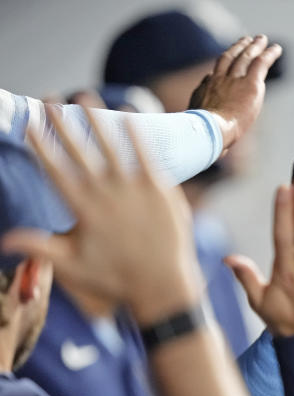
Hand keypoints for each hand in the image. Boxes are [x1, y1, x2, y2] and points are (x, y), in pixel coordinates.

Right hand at [2, 106, 199, 324]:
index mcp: (84, 209)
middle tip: (49, 100)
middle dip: (62, 124)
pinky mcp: (162, 190)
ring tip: (83, 96)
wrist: (164, 287)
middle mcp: (108, 194)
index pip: (56, 169)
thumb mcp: (72, 266)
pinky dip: (136, 134)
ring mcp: (136, 190)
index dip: (42, 145)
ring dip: (97, 120)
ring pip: (112, 146)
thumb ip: (38, 247)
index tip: (31, 124)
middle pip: (80, 151)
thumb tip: (2, 240)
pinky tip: (127, 114)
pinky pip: (146, 155)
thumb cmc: (116, 280)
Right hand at [188, 35, 281, 153]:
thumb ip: (214, 136)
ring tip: (260, 39)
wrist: (211, 130)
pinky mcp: (250, 83)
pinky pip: (260, 63)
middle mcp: (218, 80)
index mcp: (205, 92)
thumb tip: (221, 151)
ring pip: (244, 57)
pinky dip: (269, 54)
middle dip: (237, 49)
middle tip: (245, 41)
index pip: (212, 77)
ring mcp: (233, 80)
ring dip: (253, 46)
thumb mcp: (205, 136)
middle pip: (228, 59)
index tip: (223, 68)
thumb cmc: (206, 138)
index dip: (219, 71)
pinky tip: (276, 49)